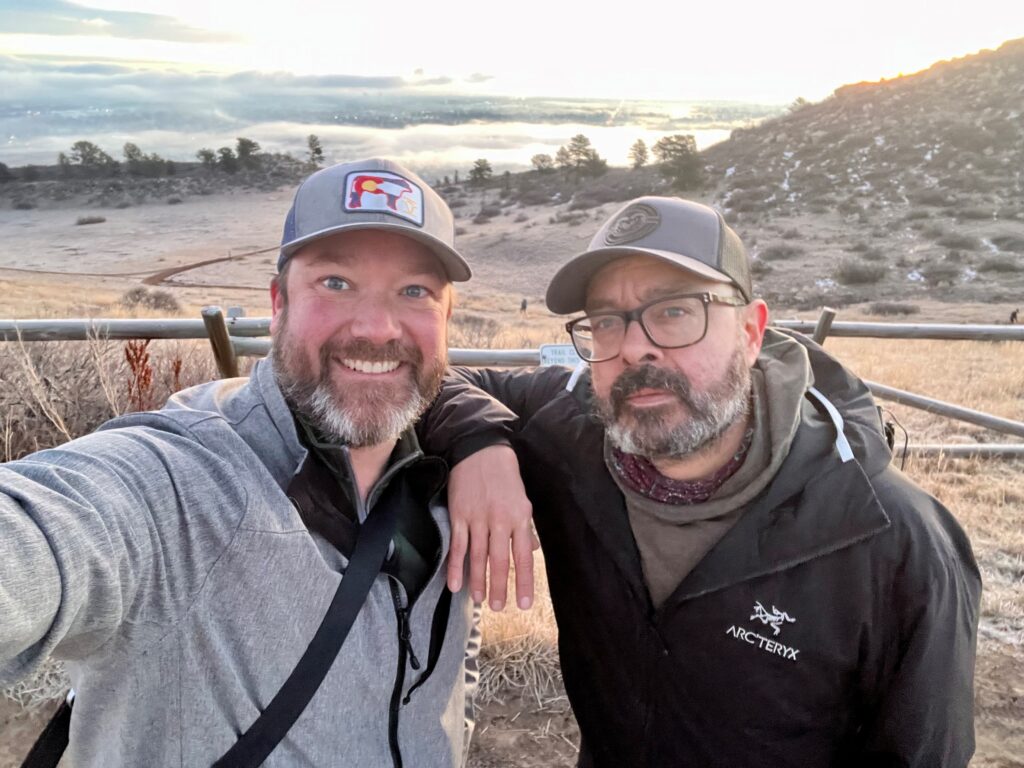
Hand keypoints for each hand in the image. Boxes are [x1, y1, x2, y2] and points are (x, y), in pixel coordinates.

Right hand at [447, 445, 535, 610]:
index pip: (523, 556)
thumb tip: (531, 551)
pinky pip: (458, 546)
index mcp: (520, 517)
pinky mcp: (459, 515)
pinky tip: (455, 584)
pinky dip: (455, 567)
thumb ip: (525, 528)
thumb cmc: (504, 475)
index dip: (523, 581)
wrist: (480, 449)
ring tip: (480, 600)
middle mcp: (500, 520)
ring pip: (478, 557)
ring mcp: (478, 518)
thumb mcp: (522, 499)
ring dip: (478, 581)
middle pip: (500, 560)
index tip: (524, 603)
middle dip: (500, 587)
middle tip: (500, 608)